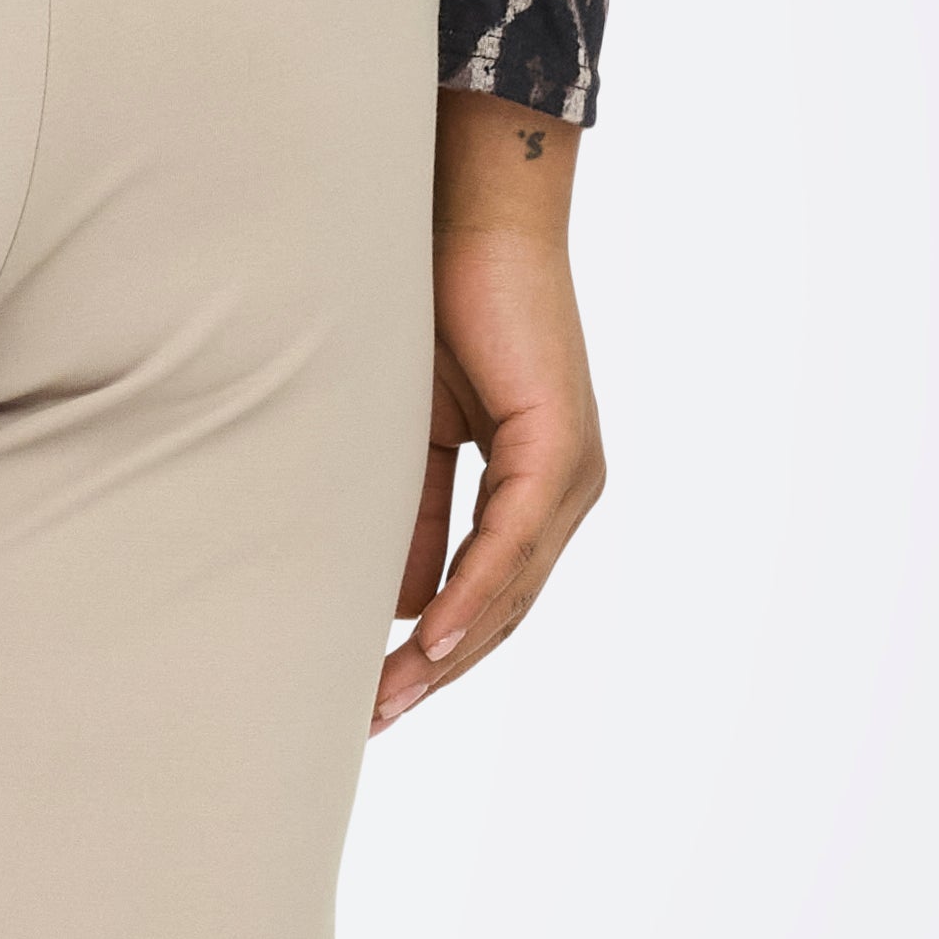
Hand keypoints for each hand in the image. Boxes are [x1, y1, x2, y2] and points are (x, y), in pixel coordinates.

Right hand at [376, 91, 602, 734]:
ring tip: (388, 702)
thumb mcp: (404, 432)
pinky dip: (470, 593)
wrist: (466, 213)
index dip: (431, 654)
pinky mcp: (559, 445)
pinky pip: (513, 541)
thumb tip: (388, 603)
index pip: (482, 596)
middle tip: (369, 725)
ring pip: (510, 590)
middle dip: (434, 674)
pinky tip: (427, 638)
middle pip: (500, 611)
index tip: (373, 701)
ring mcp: (569, 472)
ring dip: (448, 653)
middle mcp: (562, 490)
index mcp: (528, 487)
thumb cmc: (428, 305)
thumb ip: (408, 513)